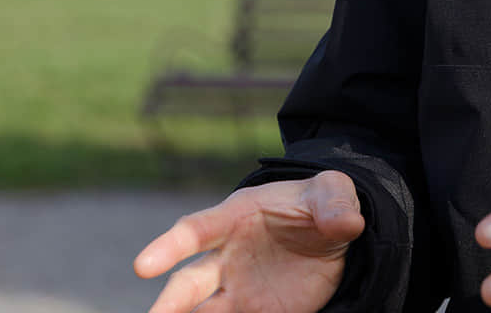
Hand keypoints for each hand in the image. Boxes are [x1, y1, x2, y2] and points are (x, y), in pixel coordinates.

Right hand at [133, 171, 364, 312]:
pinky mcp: (257, 312)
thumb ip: (334, 204)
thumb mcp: (332, 191)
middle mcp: (226, 257)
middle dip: (170, 303)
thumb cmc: (319, 203)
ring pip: (203, 312)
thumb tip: (347, 223)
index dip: (168, 247)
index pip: (195, 231)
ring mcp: (237, 289)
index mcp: (234, 217)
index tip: (144, 265)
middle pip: (190, 283)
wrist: (331, 233)